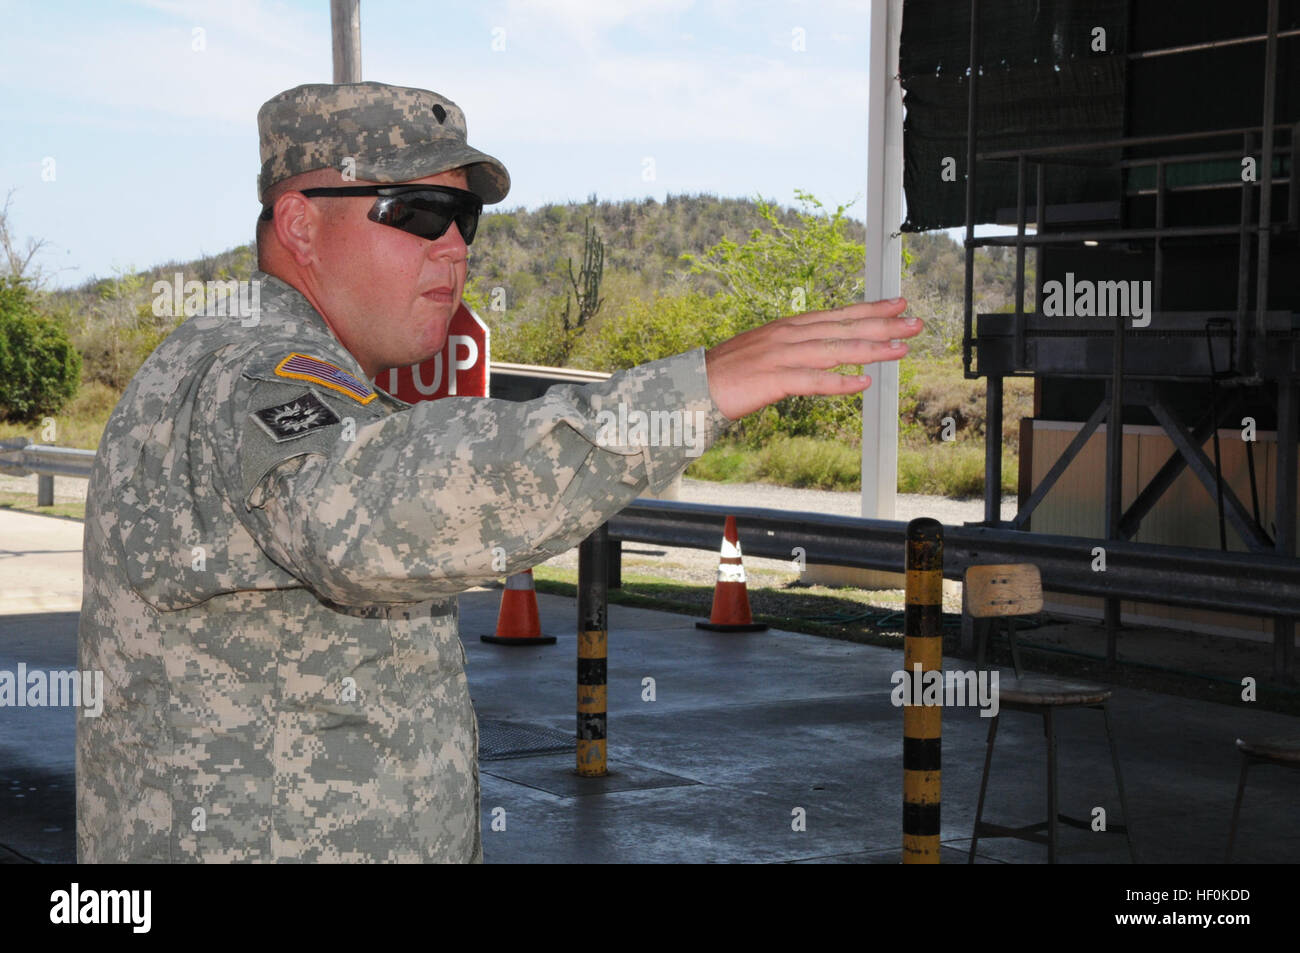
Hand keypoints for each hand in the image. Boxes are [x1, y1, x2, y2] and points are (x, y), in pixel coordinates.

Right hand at [704, 298, 922, 419]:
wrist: (692, 386)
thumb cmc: (729, 374)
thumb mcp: (766, 353)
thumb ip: (796, 351)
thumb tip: (824, 355)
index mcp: (788, 327)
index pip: (837, 314)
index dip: (870, 309)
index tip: (898, 304)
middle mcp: (788, 335)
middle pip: (843, 327)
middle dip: (883, 325)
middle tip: (915, 322)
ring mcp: (780, 356)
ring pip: (835, 350)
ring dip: (871, 350)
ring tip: (901, 349)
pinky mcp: (772, 380)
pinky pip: (812, 381)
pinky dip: (839, 381)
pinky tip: (863, 383)